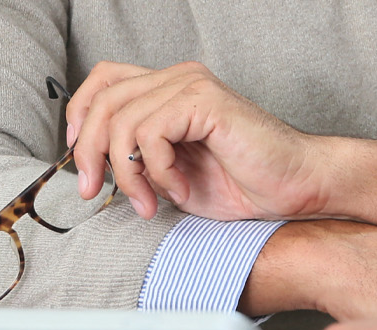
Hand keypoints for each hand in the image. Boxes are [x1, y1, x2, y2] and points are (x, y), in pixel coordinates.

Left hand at [67, 61, 323, 220]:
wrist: (296, 187)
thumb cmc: (243, 184)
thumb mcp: (170, 177)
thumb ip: (134, 162)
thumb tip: (90, 169)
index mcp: (169, 89)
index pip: (104, 81)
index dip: (79, 115)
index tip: (80, 162)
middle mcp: (177, 78)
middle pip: (102, 100)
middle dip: (89, 153)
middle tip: (94, 192)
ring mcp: (191, 85)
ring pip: (121, 122)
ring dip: (128, 174)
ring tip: (151, 203)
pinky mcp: (204, 100)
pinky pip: (150, 133)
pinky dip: (157, 172)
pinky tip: (181, 191)